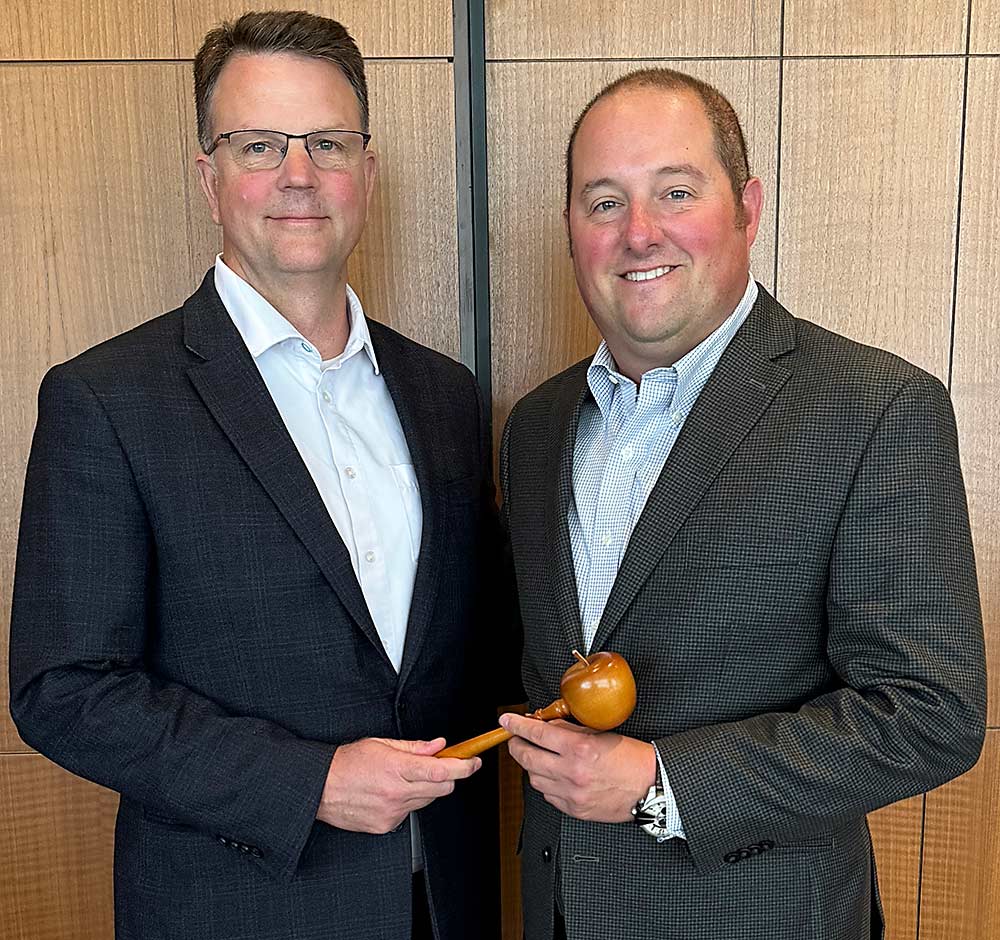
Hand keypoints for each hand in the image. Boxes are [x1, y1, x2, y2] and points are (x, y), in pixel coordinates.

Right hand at [317, 737, 480, 833]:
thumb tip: (439, 746)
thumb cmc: (347, 763)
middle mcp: (396, 792)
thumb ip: (414, 747)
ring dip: (427, 789)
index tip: (473, 762)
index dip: (463, 767)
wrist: (320, 789)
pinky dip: (409, 802)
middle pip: (441, 789)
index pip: (441, 771)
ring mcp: (392, 812)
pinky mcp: (386, 826)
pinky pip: (410, 813)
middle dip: (449, 777)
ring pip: (427, 801)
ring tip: (407, 778)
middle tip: (445, 766)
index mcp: (396, 768)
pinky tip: (393, 793)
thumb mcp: (381, 744)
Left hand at [500, 713, 655, 822]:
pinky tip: (553, 775)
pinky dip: (545, 783)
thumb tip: (544, 725)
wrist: (650, 786)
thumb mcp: (599, 733)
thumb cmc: (631, 758)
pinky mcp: (575, 810)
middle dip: (516, 745)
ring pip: (534, 779)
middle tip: (515, 738)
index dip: (517, 725)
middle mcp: (572, 773)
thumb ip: (568, 730)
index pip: (536, 734)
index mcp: (579, 749)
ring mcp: (572, 795)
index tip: (506, 720)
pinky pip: (548, 796)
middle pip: (527, 758)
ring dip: (531, 765)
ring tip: (538, 756)